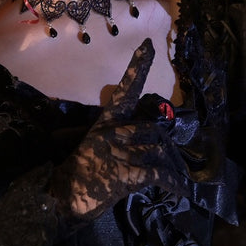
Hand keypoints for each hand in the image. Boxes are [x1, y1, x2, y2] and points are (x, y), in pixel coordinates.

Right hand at [49, 39, 171, 220]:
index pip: (125, 91)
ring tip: (175, 180)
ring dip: (172, 167)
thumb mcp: (96, 149)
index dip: (137, 68)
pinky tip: (182, 191)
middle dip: (165, 148)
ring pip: (160, 150)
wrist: (62, 199)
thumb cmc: (79, 177)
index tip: (148, 45)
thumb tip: (151, 144)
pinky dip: (176, 184)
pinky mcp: (127, 173)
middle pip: (154, 130)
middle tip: (171, 164)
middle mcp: (112, 132)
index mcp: (105, 123)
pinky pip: (161, 174)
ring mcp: (119, 152)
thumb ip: (120, 140)